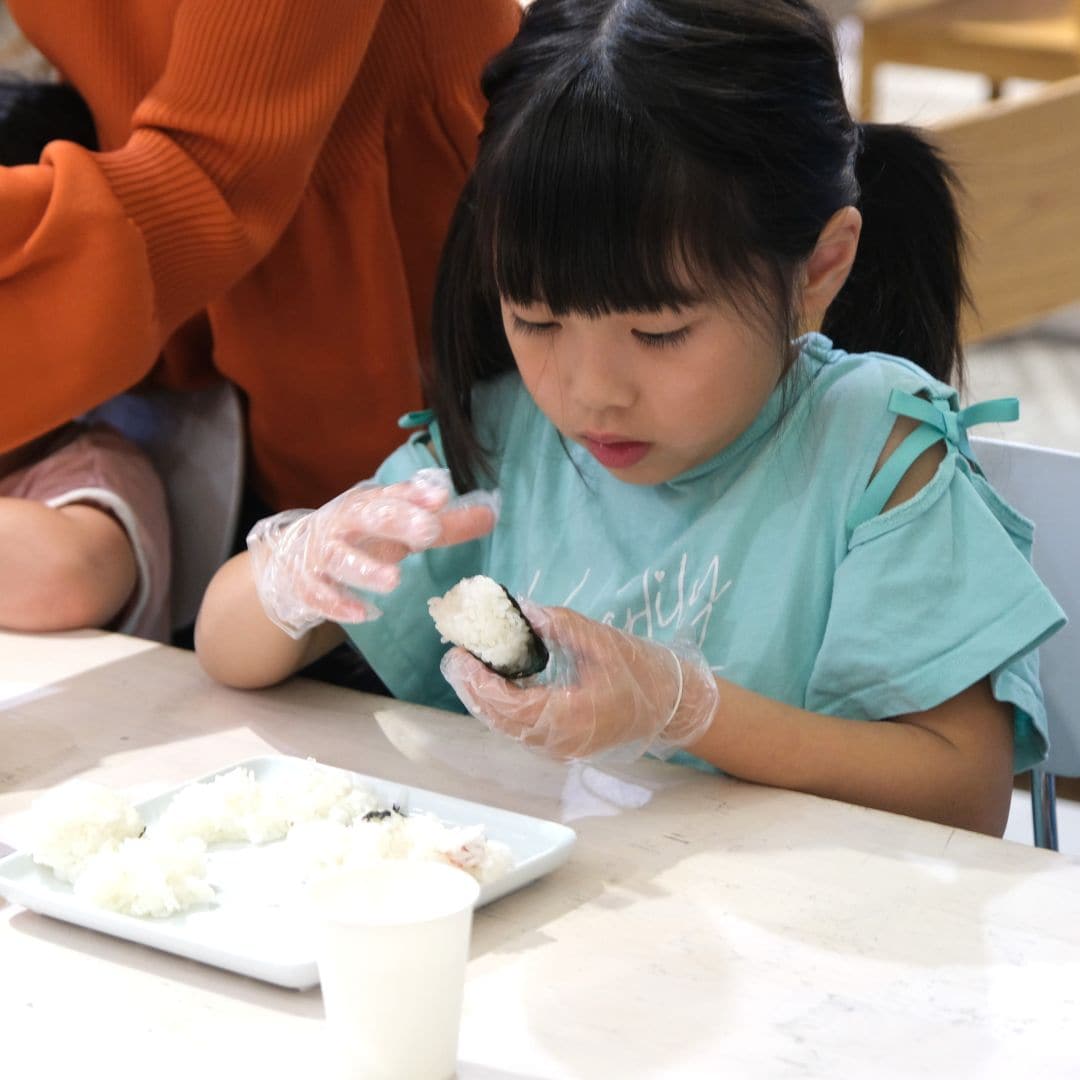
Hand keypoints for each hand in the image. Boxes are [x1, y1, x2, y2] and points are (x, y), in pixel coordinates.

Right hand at [247, 468, 496, 636]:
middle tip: (429, 530)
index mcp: (370, 504)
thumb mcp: (400, 528)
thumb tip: (493, 514)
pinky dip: (338, 603)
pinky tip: (363, 614)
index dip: (417, 495)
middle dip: (397, 520)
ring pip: (340, 558)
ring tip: (394, 581)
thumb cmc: (360, 538)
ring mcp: (322, 553)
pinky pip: (319, 594)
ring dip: (366, 570)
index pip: (395, 494)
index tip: (441, 497)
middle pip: (369, 516)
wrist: (292, 557)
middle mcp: (344, 523)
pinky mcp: (306, 583)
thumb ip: (446, 524)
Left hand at [440, 603, 719, 761]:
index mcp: (572, 718)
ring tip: (468, 665)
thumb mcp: (600, 640)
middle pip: (501, 721)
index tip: (461, 655)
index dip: (480, 683)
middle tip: (456, 656)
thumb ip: (558, 625)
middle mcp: (560, 742)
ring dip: (484, 698)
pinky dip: (501, 705)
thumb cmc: (639, 670)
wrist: (669, 704)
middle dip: (473, 690)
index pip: (510, 706)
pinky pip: (520, 728)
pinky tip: (494, 680)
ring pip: (507, 728)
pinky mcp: (559, 745)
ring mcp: (559, 748)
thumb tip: (519, 607)